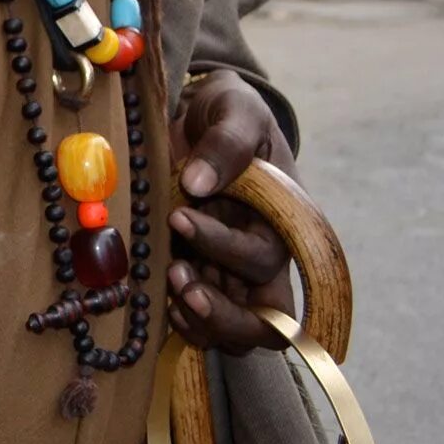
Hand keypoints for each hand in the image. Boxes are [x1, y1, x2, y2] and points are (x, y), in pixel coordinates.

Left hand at [166, 72, 295, 353]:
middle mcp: (263, 257)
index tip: (180, 216)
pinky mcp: (203, 276)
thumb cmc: (230, 114)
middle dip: (223, 313)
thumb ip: (227, 141)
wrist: (203, 117)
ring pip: (236, 333)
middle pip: (266, 321)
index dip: (224, 247)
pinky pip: (205, 324)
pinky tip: (160, 298)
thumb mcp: (236, 110)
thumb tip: (199, 181)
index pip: (266, 258)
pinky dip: (184, 322)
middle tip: (179, 280)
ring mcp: (233, 273)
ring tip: (169, 285)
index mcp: (282, 220)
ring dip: (201, 321)